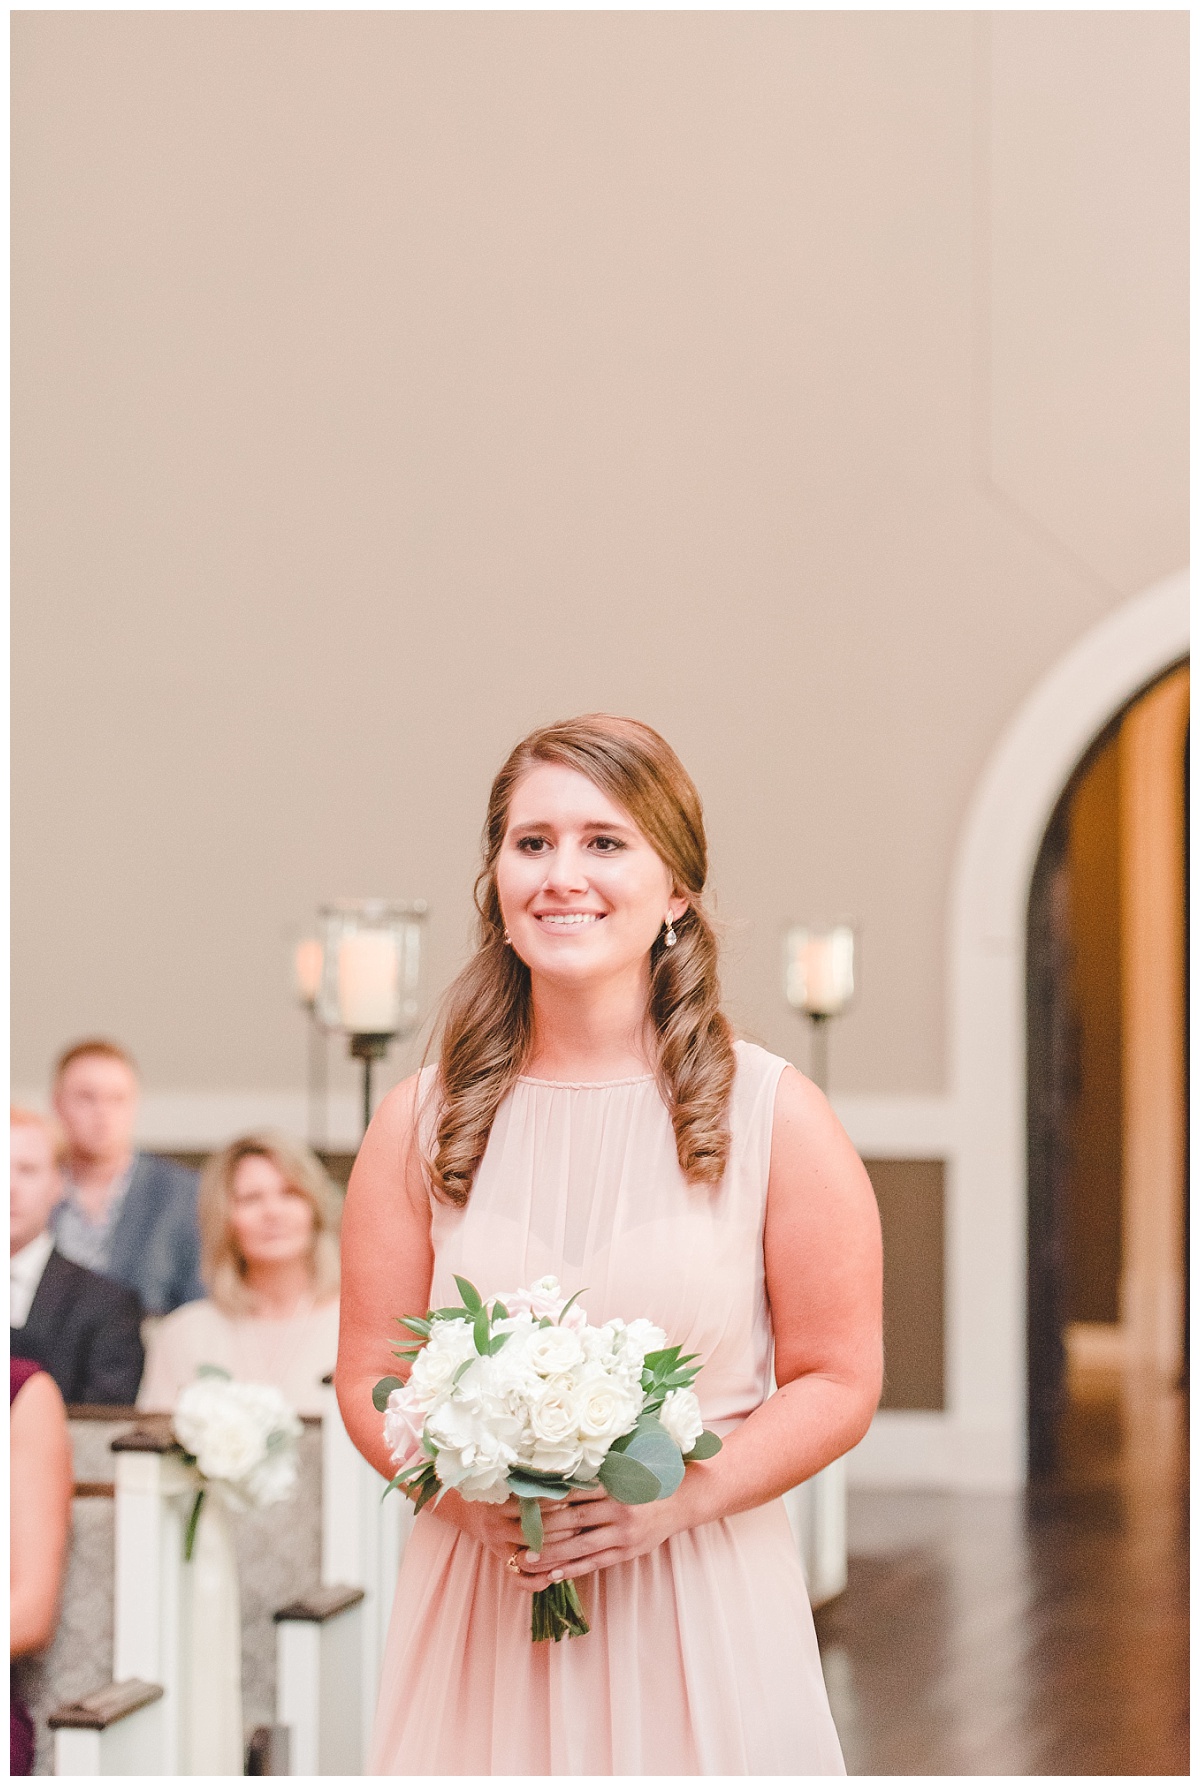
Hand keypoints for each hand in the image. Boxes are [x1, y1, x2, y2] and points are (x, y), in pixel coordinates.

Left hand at [431, 1484, 682, 1593]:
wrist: (687, 1498)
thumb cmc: (652, 1475)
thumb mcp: (628, 1465)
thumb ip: (599, 1468)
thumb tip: (561, 1466)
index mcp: (616, 1485)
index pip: (574, 1493)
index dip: (547, 1499)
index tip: (521, 1502)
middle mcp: (619, 1511)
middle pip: (572, 1522)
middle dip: (541, 1530)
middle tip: (514, 1534)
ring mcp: (623, 1535)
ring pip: (580, 1547)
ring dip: (550, 1556)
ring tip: (526, 1559)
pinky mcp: (627, 1553)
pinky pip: (595, 1563)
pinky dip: (573, 1569)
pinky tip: (553, 1574)